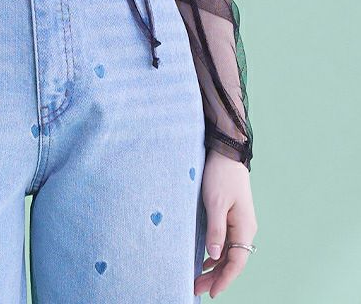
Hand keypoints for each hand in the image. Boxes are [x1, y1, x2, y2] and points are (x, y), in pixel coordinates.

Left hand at [194, 149, 257, 298]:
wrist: (227, 153)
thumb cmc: (221, 176)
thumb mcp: (215, 203)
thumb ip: (215, 230)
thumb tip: (214, 257)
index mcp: (244, 227)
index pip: (236, 261)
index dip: (224, 279)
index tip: (211, 292)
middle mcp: (245, 228)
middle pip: (233, 260)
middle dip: (216, 278)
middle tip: (197, 289)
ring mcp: (239, 223)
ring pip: (229, 253)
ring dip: (215, 268)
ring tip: (198, 279)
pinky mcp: (232, 217)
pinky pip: (226, 242)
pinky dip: (216, 254)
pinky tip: (205, 260)